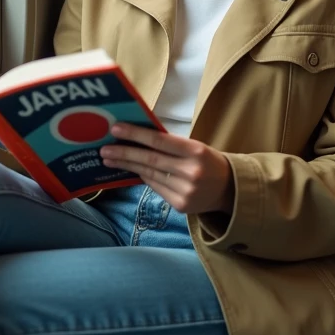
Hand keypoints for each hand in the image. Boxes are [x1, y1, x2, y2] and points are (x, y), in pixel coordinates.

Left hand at [100, 124, 234, 214]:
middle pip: (150, 160)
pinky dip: (142, 177)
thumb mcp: (195, 147)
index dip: (136, 134)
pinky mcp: (181, 205)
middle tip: (104, 149)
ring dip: (127, 166)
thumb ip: (170, 144)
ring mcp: (186, 190)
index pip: (160, 140)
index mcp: (196, 151)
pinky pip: (155, 187)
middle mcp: (191, 171)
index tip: (116, 129)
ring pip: (150, 175)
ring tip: (109, 159)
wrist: (230, 189)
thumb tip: (137, 136)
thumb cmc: (207, 161)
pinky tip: (129, 170)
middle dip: (124, 153)